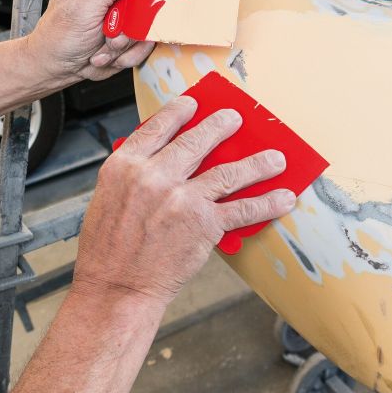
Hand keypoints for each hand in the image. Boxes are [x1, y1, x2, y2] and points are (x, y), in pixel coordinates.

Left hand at [26, 0, 167, 83]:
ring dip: (133, 37)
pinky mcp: (132, 29)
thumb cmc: (57, 36)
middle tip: (126, 23)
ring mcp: (124, 9)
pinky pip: (147, 39)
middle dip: (142, 11)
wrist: (58, 68)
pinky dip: (132, 51)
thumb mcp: (81, 7)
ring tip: (108, 43)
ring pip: (150, 17)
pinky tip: (109, 52)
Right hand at [72, 95, 296, 306]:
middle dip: (221, 126)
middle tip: (235, 118)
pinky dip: (267, 202)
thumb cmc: (108, 250)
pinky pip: (243, 208)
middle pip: (196, 141)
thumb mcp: (109, 198)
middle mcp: (154, 177)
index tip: (192, 104)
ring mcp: (182, 199)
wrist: (116, 288)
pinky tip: (283, 197)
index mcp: (125, 166)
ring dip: (257, 162)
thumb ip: (136, 175)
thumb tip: (165, 160)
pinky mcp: (204, 224)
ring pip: (228, 171)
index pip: (157, 127)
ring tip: (275, 156)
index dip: (178, 112)